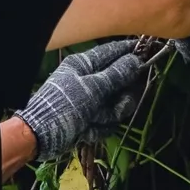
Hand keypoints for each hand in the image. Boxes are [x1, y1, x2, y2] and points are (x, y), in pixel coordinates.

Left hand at [13, 38, 148, 161]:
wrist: (41, 137)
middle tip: (119, 103)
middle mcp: (88, 80)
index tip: (148, 52)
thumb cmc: (64, 106)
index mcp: (84, 65)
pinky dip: (98, 128)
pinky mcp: (89, 119)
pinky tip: (87, 131)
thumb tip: (136, 60)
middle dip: (120, 98)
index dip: (130, 52)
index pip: (112, 52)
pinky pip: (106, 122)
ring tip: (94, 119)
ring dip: (108, 115)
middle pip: (120, 84)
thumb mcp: (92, 88)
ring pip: (116, 106)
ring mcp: (89, 101)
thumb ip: (116, 75)